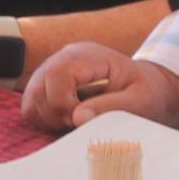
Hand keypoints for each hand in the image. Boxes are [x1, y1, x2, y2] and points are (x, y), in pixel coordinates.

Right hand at [26, 43, 178, 133]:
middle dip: (56, 114)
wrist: (147, 87)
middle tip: (79, 123)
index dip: (63, 103)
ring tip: (74, 121)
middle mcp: (65, 58)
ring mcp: (53, 70)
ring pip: (31, 99)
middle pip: (38, 87)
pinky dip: (46, 118)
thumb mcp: (139, 100)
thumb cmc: (146, 92)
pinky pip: (32, 106)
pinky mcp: (48, 84)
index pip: (56, 74)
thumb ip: (111, 107)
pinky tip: (67, 120)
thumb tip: (78, 117)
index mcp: (88, 56)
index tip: (81, 119)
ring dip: (49, 118)